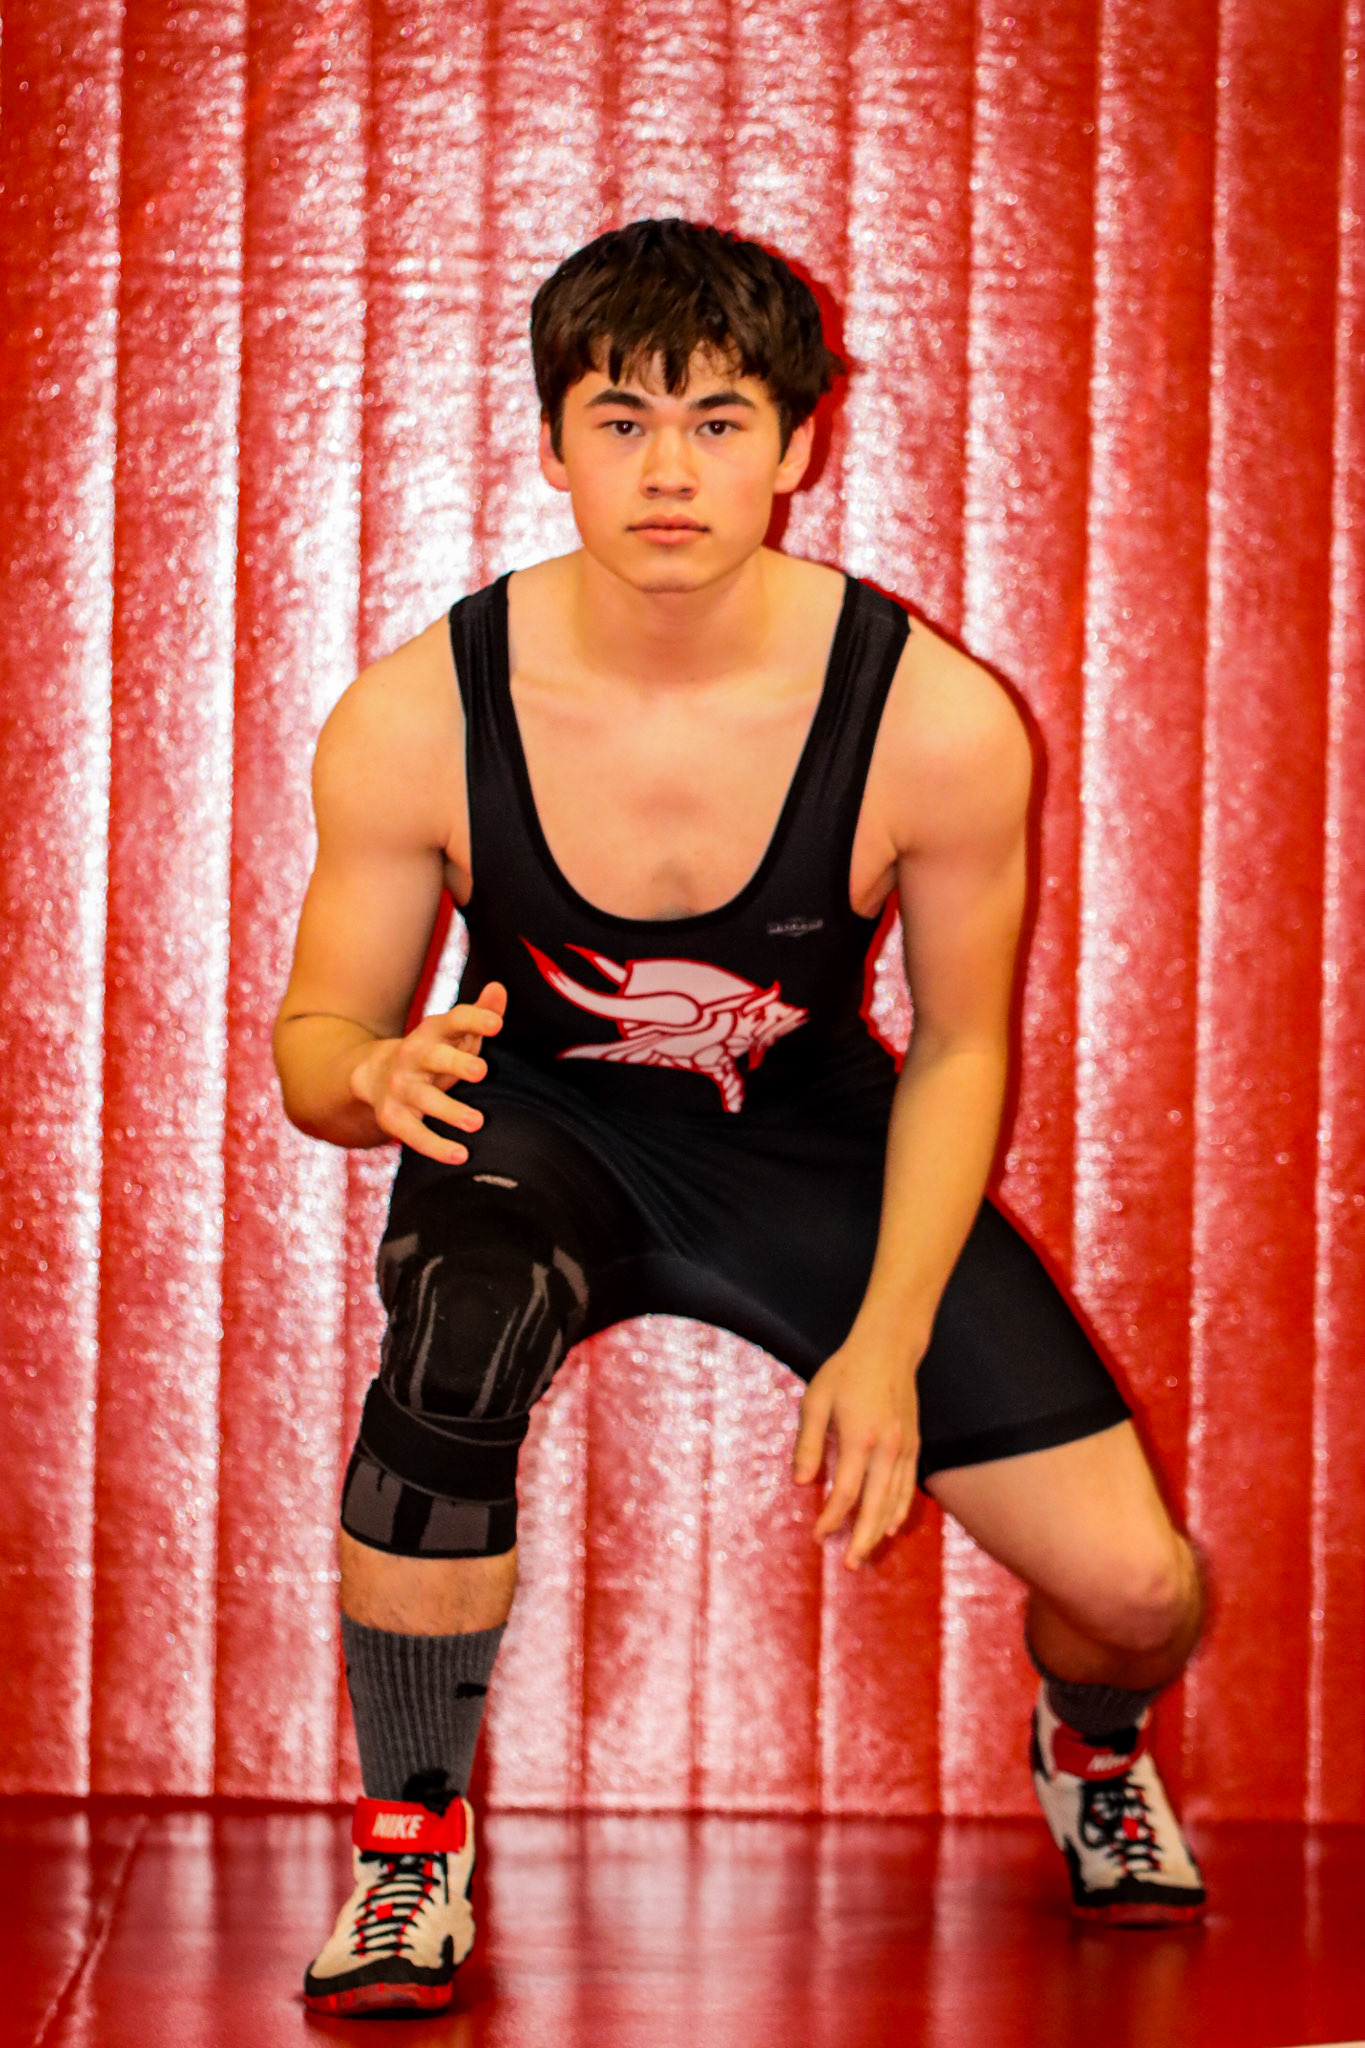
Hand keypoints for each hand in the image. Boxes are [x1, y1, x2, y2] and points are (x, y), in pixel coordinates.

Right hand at [351, 982, 505, 1163]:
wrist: (375, 1076)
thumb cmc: (433, 1053)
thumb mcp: (453, 1034)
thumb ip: (479, 1014)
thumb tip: (500, 988)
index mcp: (432, 1032)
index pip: (453, 1020)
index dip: (474, 1019)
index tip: (497, 1024)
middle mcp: (413, 1056)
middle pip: (433, 1056)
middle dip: (456, 1062)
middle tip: (482, 1071)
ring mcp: (400, 1087)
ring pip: (424, 1098)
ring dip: (449, 1110)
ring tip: (477, 1122)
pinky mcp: (393, 1117)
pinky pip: (413, 1134)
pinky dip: (435, 1146)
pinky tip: (460, 1155)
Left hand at [792, 1333, 923, 1568]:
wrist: (888, 1349)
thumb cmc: (845, 1372)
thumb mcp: (815, 1401)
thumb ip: (808, 1443)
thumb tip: (801, 1483)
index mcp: (860, 1438)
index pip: (846, 1492)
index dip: (831, 1519)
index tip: (817, 1537)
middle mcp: (887, 1448)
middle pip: (876, 1506)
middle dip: (862, 1539)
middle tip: (850, 1566)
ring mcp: (905, 1448)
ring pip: (895, 1501)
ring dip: (879, 1530)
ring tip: (865, 1554)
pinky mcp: (914, 1445)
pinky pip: (908, 1487)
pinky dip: (899, 1510)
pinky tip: (887, 1526)